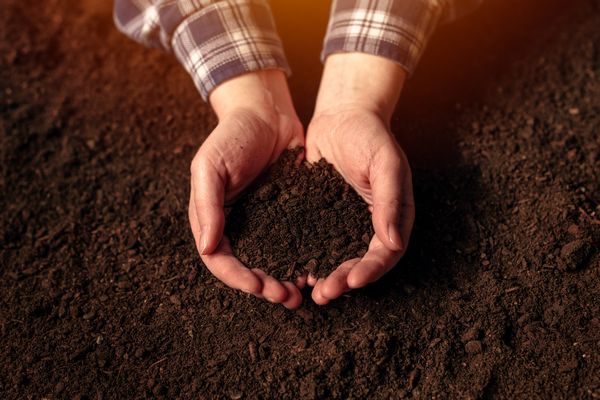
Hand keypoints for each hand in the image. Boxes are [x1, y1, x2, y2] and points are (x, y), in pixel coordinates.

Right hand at [189, 70, 304, 308]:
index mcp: (213, 218)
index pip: (219, 260)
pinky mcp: (287, 215)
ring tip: (300, 293)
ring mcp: (262, 222)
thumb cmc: (232, 135)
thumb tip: (207, 247)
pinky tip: (315, 268)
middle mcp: (237, 226)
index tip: (258, 286)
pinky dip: (301, 259)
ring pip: (271, 261)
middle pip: (247, 268)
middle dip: (264, 286)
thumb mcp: (210, 165)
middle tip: (286, 297)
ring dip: (283, 280)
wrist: (267, 112)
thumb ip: (207, 205)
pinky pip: (293, 243)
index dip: (237, 277)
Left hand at [305, 53, 414, 304]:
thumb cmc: (370, 134)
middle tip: (322, 294)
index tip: (351, 282)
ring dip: (323, 274)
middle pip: (359, 263)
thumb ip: (391, 201)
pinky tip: (290, 266)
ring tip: (306, 289)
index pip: (385, 253)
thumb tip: (394, 242)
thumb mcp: (386, 163)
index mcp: (392, 216)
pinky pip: (315, 240)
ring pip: (335, 257)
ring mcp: (344, 221)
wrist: (342, 114)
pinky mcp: (321, 215)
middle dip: (343, 281)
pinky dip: (305, 255)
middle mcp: (368, 224)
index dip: (370, 271)